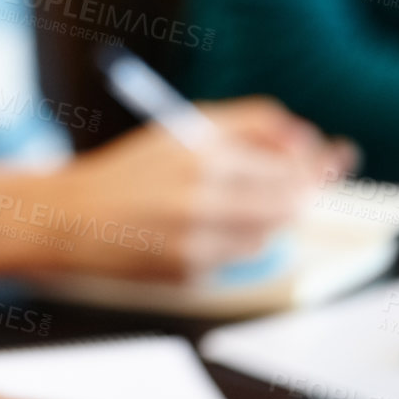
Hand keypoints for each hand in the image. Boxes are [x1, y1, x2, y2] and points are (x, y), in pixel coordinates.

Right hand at [32, 98, 356, 281]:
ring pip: (270, 232)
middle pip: (289, 195)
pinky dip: (233, 245)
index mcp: (199, 148)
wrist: (69, 219)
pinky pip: (239, 259)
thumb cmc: (129, 172)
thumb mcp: (181, 131)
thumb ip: (245, 127)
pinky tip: (201, 233)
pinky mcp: (190, 272)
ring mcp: (197, 237)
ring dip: (266, 221)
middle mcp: (201, 192)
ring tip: (230, 209)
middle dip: (298, 192)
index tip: (329, 156)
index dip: (314, 156)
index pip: (285, 148)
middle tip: (296, 187)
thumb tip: (305, 142)